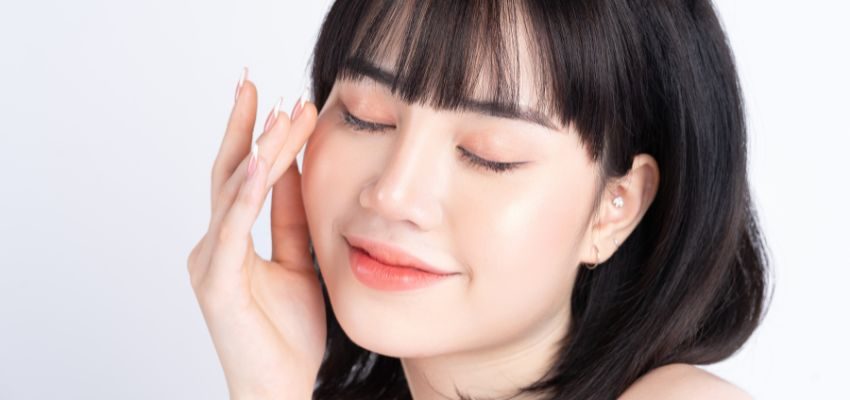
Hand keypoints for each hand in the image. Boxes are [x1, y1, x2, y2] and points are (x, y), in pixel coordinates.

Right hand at [187, 71, 324, 399]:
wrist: (281, 389)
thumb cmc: (287, 335)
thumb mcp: (300, 261)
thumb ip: (291, 219)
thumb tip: (297, 171)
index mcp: (232, 241)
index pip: (244, 177)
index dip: (260, 137)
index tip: (283, 102)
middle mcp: (213, 245)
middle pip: (227, 172)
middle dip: (243, 125)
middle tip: (254, 82)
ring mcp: (209, 262)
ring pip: (230, 192)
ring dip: (255, 149)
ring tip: (275, 112)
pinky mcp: (215, 283)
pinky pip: (231, 230)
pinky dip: (244, 195)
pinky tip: (259, 164)